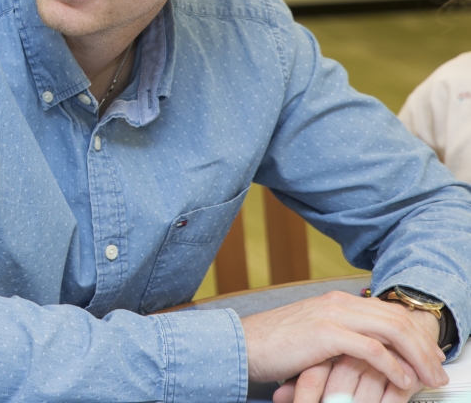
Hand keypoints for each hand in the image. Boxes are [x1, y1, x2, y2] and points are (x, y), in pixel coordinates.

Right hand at [242, 291, 447, 393]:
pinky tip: (402, 381)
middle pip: (397, 319)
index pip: (390, 311)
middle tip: (437, 371)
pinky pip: (373, 350)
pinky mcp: (326, 334)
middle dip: (424, 347)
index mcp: (336, 300)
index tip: (429, 357)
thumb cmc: (275, 345)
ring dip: (417, 357)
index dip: (416, 334)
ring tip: (428, 378)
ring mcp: (333, 315)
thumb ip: (340, 335)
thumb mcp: (314, 335)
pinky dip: (393, 367)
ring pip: (392, 331)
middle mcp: (338, 302)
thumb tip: (368, 352)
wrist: (244, 344)